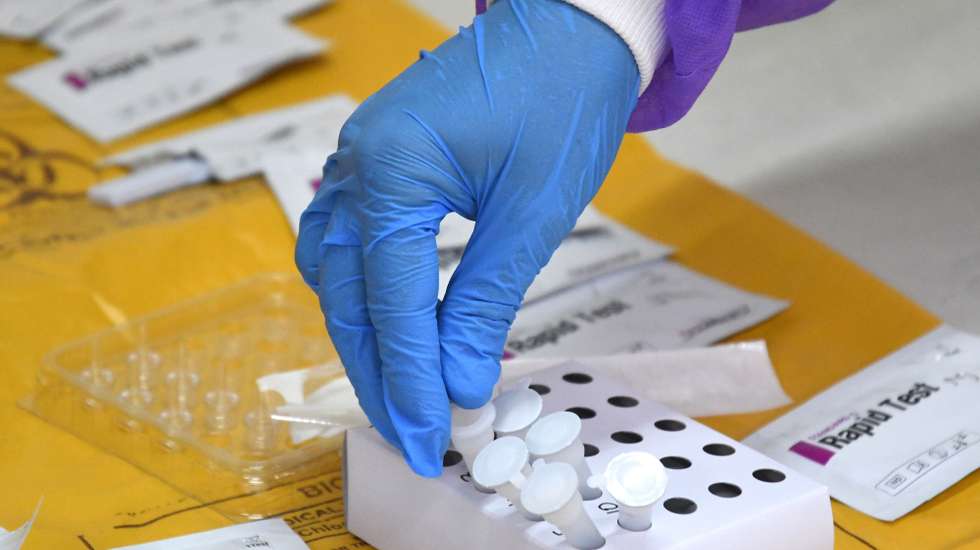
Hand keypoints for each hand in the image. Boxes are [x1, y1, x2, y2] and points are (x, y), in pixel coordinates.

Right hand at [296, 0, 638, 475]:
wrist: (567, 25)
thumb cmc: (561, 103)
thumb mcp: (531, 214)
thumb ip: (486, 304)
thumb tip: (464, 388)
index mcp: (391, 170)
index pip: (392, 302)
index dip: (412, 379)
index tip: (432, 439)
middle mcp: (355, 166)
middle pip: (351, 297)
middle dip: (381, 374)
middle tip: (413, 438)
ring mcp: (355, 160)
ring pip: (338, 276)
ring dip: (365, 339)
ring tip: (401, 394)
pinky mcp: (372, 161)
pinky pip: (346, 242)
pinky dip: (363, 293)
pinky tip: (384, 325)